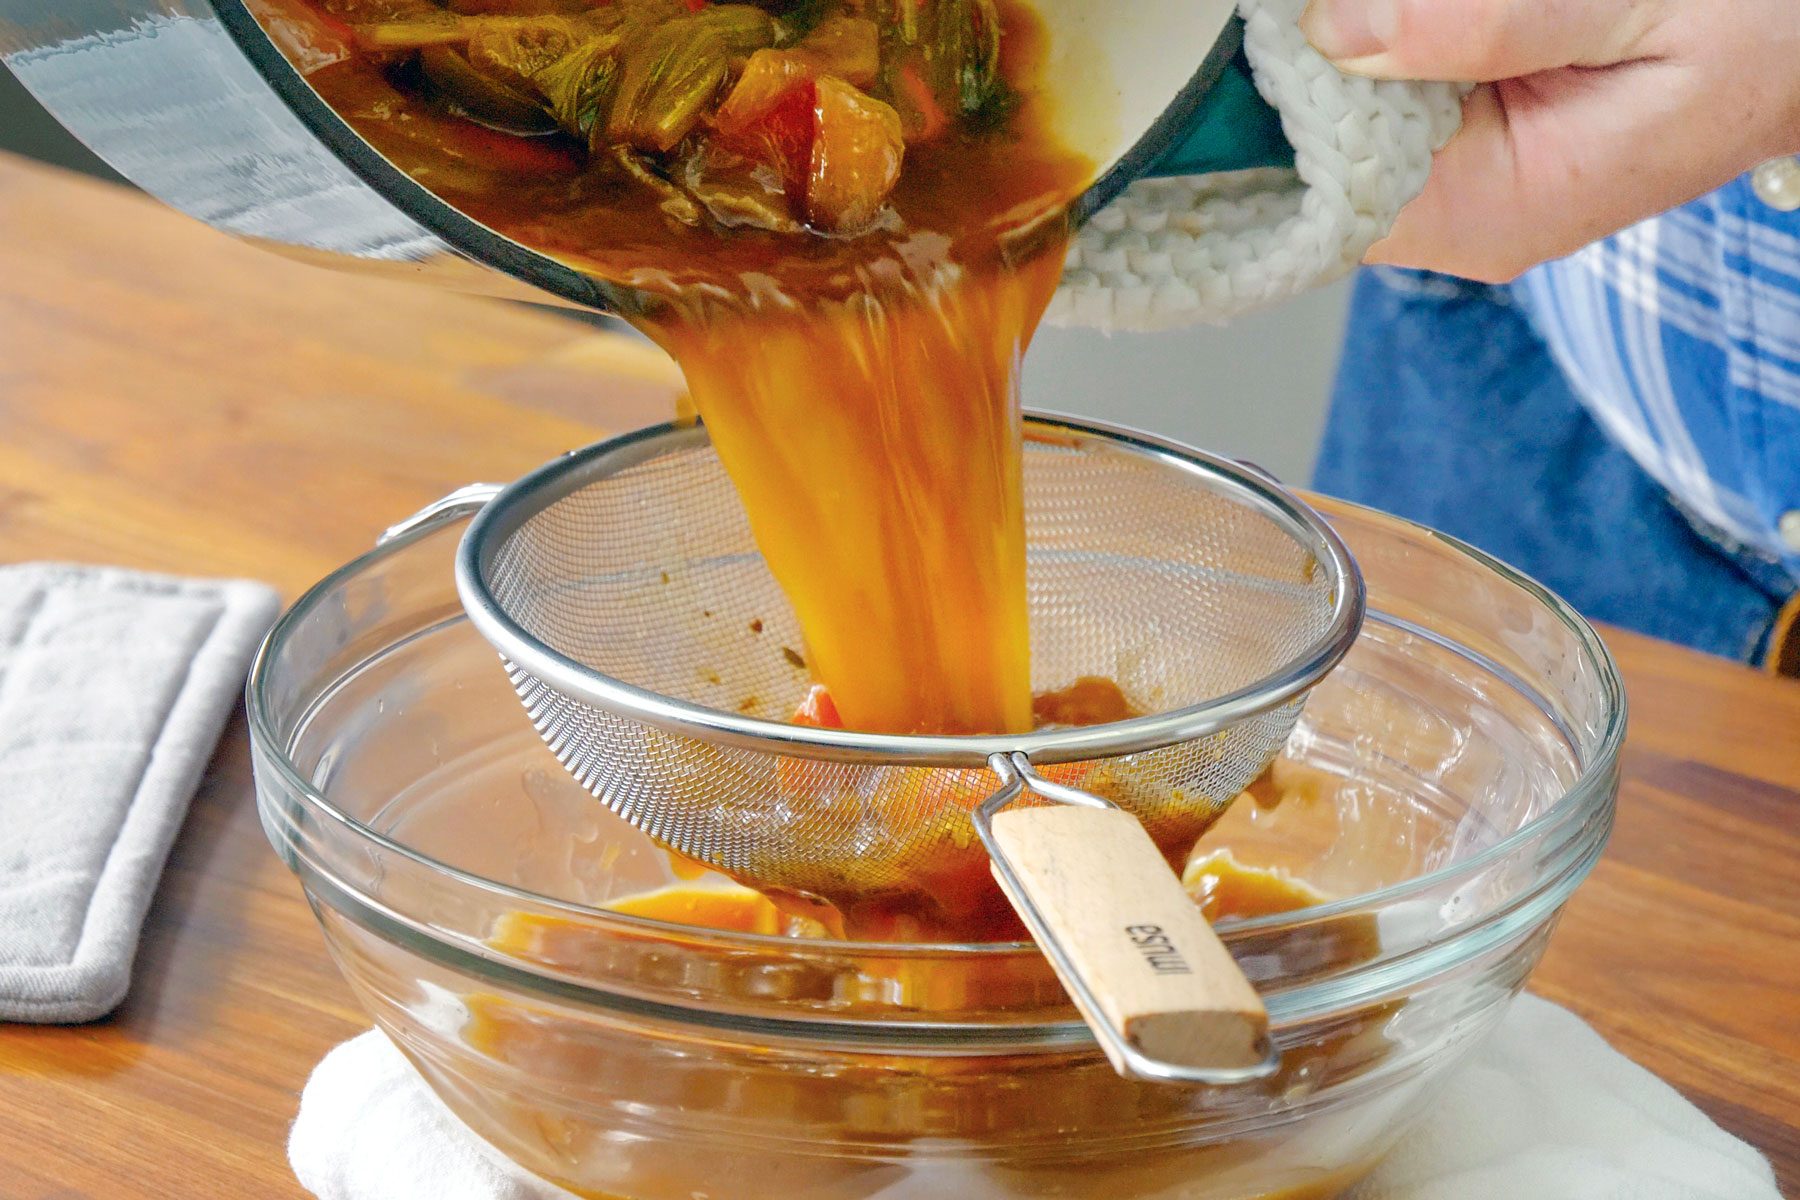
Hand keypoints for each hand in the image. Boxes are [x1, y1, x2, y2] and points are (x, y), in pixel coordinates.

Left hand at [1300, 0, 1799, 280]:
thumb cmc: (1760, 32)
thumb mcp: (1637, 5)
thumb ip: (1490, 22)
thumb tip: (1337, 33)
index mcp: (1493, 211)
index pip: (1315, 200)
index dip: (1265, 122)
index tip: (1254, 45)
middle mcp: (1462, 217)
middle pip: (1314, 160)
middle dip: (1295, 72)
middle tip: (1293, 14)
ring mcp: (1461, 183)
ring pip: (1341, 122)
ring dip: (1339, 49)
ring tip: (1360, 13)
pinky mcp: (1468, 144)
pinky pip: (1387, 102)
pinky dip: (1381, 48)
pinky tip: (1397, 23)